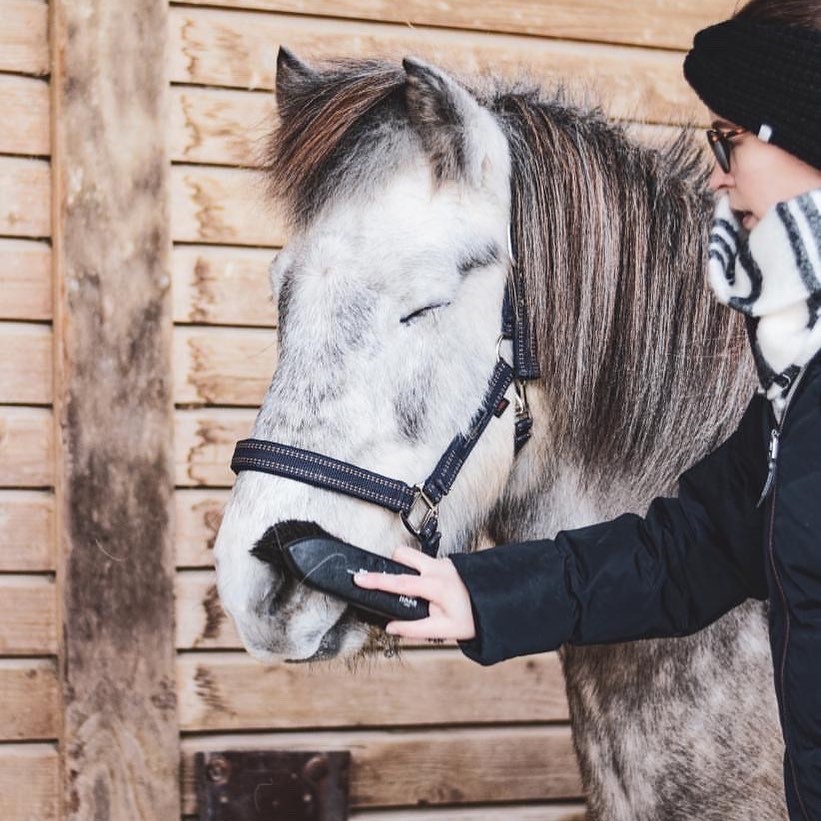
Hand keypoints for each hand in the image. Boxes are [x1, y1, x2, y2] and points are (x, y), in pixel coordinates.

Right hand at [353, 546, 475, 640]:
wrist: (498, 605)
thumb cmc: (473, 618)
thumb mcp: (444, 630)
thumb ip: (414, 629)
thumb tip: (391, 627)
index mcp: (436, 586)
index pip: (400, 582)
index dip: (377, 581)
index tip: (359, 578)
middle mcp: (439, 569)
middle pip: (404, 556)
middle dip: (392, 565)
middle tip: (391, 583)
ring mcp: (445, 563)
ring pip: (415, 556)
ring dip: (408, 568)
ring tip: (416, 592)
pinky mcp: (449, 563)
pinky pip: (427, 563)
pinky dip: (422, 573)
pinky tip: (432, 591)